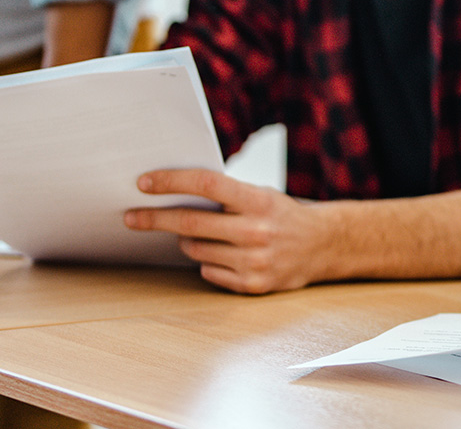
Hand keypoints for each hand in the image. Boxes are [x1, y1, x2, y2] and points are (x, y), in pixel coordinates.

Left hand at [125, 169, 340, 293]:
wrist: (324, 246)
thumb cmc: (283, 216)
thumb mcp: (262, 196)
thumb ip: (226, 197)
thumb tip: (171, 194)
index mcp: (259, 201)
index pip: (206, 184)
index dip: (171, 181)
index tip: (143, 182)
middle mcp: (256, 231)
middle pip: (189, 223)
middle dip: (154, 219)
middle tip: (131, 217)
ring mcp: (254, 260)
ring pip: (195, 250)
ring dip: (188, 241)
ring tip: (201, 236)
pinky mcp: (252, 284)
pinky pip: (208, 271)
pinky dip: (208, 262)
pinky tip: (225, 255)